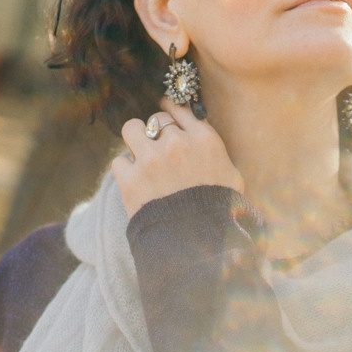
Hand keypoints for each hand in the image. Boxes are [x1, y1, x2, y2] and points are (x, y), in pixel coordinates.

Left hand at [111, 98, 243, 218]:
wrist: (197, 243)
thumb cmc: (219, 210)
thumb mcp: (232, 177)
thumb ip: (217, 153)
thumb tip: (203, 136)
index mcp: (204, 140)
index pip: (180, 109)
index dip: (171, 109)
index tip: (166, 112)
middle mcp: (177, 143)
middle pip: (157, 118)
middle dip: (157, 131)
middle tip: (158, 146)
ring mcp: (151, 160)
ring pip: (132, 128)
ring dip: (135, 139)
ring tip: (140, 154)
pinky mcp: (130, 179)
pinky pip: (119, 161)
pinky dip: (125, 170)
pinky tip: (134, 180)